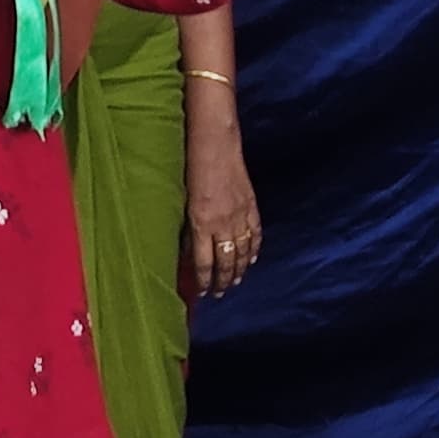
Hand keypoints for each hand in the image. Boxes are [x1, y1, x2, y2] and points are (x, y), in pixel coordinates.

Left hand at [184, 116, 260, 297]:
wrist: (214, 143)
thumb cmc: (190, 168)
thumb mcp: (183, 201)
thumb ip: (187, 227)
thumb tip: (187, 251)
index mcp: (201, 223)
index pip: (204, 263)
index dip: (204, 281)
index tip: (202, 292)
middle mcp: (222, 223)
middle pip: (226, 262)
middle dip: (222, 281)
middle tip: (219, 294)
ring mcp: (240, 215)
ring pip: (243, 252)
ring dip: (239, 270)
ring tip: (235, 282)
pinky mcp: (251, 206)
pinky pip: (255, 235)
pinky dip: (254, 250)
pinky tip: (252, 259)